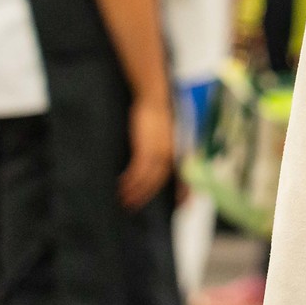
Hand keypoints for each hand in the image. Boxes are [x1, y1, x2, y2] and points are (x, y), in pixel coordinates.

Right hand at [119, 95, 175, 209]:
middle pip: (159, 182)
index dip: (184, 191)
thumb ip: (166, 150)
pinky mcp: (145, 147)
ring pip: (147, 178)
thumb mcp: (168, 134)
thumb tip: (159, 164)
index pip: (183, 175)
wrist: (154, 98)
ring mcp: (158, 151)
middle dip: (146, 196)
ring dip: (135, 191)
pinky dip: (130, 180)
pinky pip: (137, 170)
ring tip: (123, 199)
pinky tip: (121, 185)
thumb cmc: (158, 116)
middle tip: (133, 206)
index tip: (181, 205)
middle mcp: (170, 153)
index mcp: (177, 151)